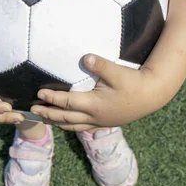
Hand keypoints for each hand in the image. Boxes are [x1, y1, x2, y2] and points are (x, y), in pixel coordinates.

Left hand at [30, 54, 166, 130]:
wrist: (152, 96)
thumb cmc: (134, 82)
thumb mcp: (117, 72)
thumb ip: (100, 65)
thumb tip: (85, 57)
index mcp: (94, 104)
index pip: (66, 102)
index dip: (51, 98)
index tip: (38, 93)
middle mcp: (94, 116)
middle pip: (65, 118)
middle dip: (48, 113)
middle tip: (32, 110)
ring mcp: (100, 122)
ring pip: (73, 126)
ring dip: (57, 122)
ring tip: (44, 118)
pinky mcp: (105, 123)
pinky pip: (83, 128)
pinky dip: (71, 126)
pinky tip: (66, 124)